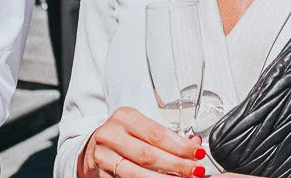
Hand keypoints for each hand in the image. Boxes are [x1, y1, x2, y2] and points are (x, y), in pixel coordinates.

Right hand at [79, 107, 206, 176]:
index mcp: (125, 117)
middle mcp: (111, 135)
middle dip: (176, 165)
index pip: (157, 133)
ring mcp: (103, 157)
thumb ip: (166, 136)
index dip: (180, 146)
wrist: (92, 149)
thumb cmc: (122, 136)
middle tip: (195, 170)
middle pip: (148, 154)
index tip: (198, 153)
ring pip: (137, 173)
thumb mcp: (141, 128)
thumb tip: (195, 143)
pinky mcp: (101, 175)